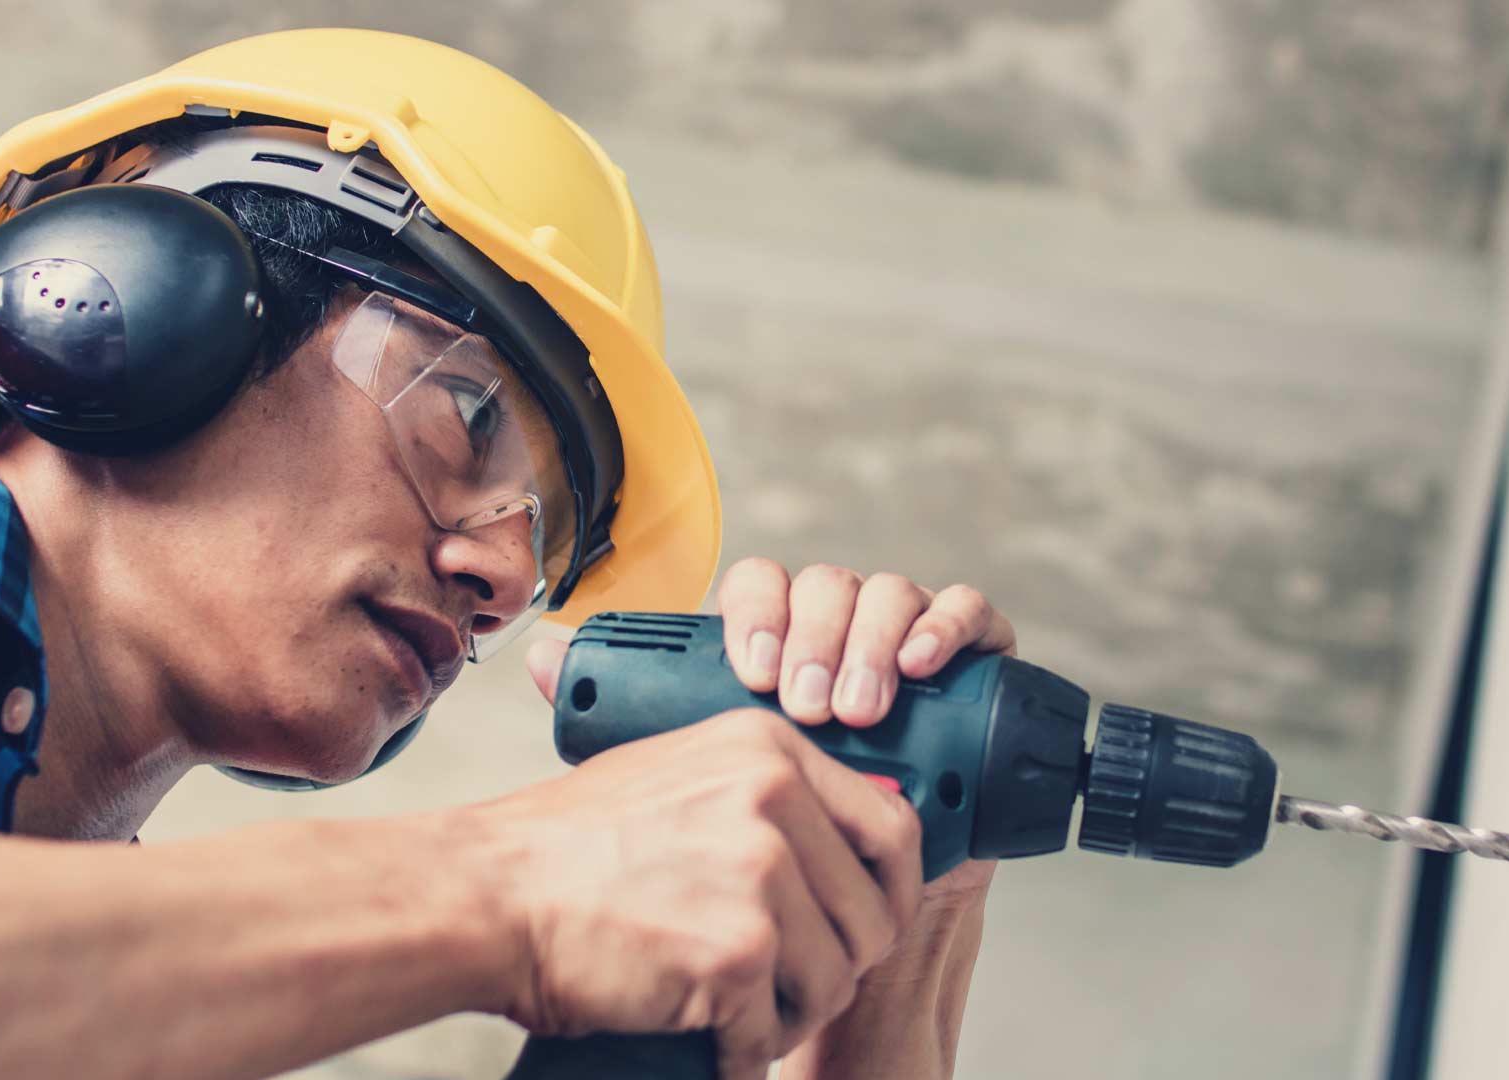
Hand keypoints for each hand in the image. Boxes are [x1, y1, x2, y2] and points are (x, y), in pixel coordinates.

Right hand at [475, 708, 922, 1079]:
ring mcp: (760, 877)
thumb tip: (845, 829)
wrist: (487, 893)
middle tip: (787, 982)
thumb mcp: (680, 773)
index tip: (873, 920)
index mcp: (769, 751)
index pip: (891, 828)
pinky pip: (771, 1032)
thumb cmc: (565, 843)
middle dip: (837, 963)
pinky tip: (708, 1037)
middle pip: (872, 915)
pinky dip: (741, 1052)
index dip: (890, 890)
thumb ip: (765, 791)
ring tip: (734, 1009)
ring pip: (833, 980)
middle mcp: (775, 802)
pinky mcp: (737, 955)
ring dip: (789, 1012)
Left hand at [526, 559, 1017, 902]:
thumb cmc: (768, 838)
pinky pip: (970, 615)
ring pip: (892, 593)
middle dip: (818, 638)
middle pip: (828, 584)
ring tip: (860, 711)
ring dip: (873, 642)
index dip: (758, 614)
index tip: (751, 674)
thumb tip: (538, 654)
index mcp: (775, 638)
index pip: (762, 585)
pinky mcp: (970, 667)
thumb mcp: (695, 774)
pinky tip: (924, 665)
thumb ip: (626, 715)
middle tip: (808, 708)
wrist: (851, 900)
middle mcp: (840, 629)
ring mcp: (906, 642)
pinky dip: (949, 627)